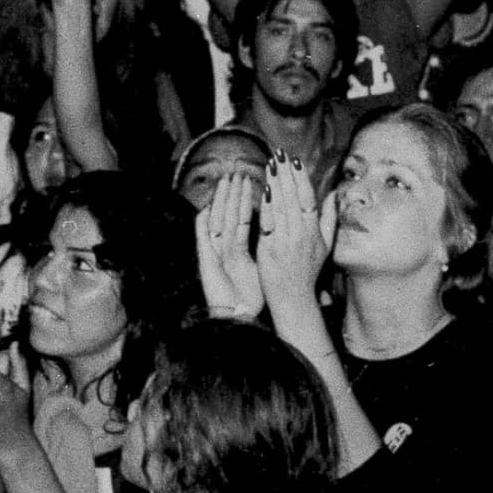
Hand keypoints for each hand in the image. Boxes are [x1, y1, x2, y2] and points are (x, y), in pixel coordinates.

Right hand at [194, 169, 263, 320]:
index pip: (243, 218)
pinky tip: (206, 206)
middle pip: (229, 215)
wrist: (237, 319)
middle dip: (234, 193)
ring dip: (221, 200)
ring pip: (217, 220)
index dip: (248, 200)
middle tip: (239, 172)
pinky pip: (203, 238)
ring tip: (226, 180)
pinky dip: (203, 222)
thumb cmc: (250, 299)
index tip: (256, 181)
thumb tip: (288, 237)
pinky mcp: (206, 261)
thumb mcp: (264, 270)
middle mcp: (226, 248)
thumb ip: (273, 251)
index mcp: (239, 249)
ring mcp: (215, 253)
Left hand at [256, 155, 327, 302]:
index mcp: (314, 230)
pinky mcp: (269, 248)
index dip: (301, 178)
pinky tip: (262, 189)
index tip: (295, 160)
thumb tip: (334, 195)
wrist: (293, 297)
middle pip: (293, 197)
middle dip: (286, 173)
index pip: (308, 198)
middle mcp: (301, 233)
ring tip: (270, 164)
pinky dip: (266, 204)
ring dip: (275, 183)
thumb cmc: (308, 271)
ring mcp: (285, 240)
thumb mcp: (326, 245)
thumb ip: (330, 218)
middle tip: (279, 154)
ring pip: (281, 206)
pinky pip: (268, 222)